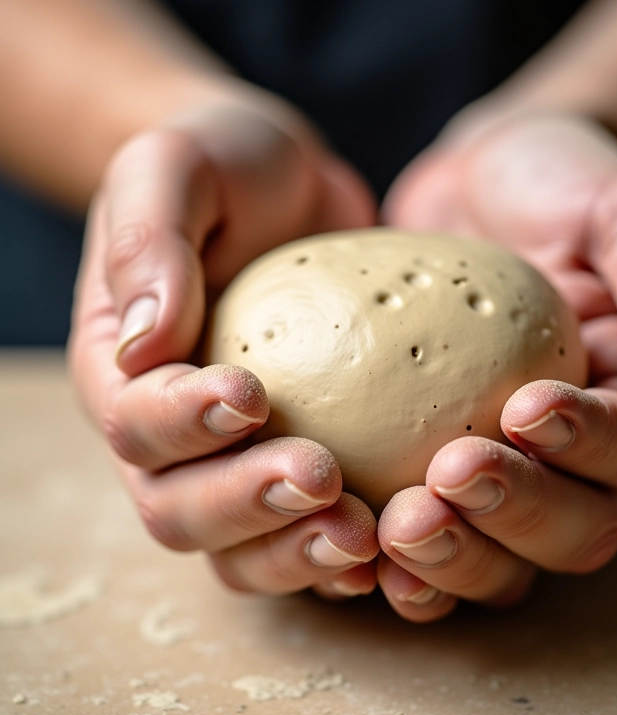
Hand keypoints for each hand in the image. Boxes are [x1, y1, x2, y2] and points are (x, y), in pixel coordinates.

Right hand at [68, 85, 379, 597]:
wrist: (285, 180)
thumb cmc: (221, 165)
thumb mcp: (173, 168)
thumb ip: (149, 242)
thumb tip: (146, 340)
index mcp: (125, 368)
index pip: (134, 423)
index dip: (182, 425)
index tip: (250, 395)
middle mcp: (173, 429)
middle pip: (180, 508)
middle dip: (247, 505)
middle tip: (322, 480)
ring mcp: (238, 453)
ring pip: (242, 543)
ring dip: (297, 548)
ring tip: (365, 535)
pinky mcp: (309, 450)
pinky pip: (310, 526)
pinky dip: (343, 549)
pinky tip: (393, 544)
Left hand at [377, 111, 616, 620]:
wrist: (483, 172)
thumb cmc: (564, 184)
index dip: (581, 446)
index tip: (526, 405)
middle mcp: (562, 451)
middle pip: (564, 532)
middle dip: (509, 514)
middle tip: (446, 477)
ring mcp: (490, 458)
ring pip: (493, 553)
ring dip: (448, 554)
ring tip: (395, 523)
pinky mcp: (416, 451)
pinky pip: (414, 524)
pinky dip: (385, 548)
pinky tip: (343, 534)